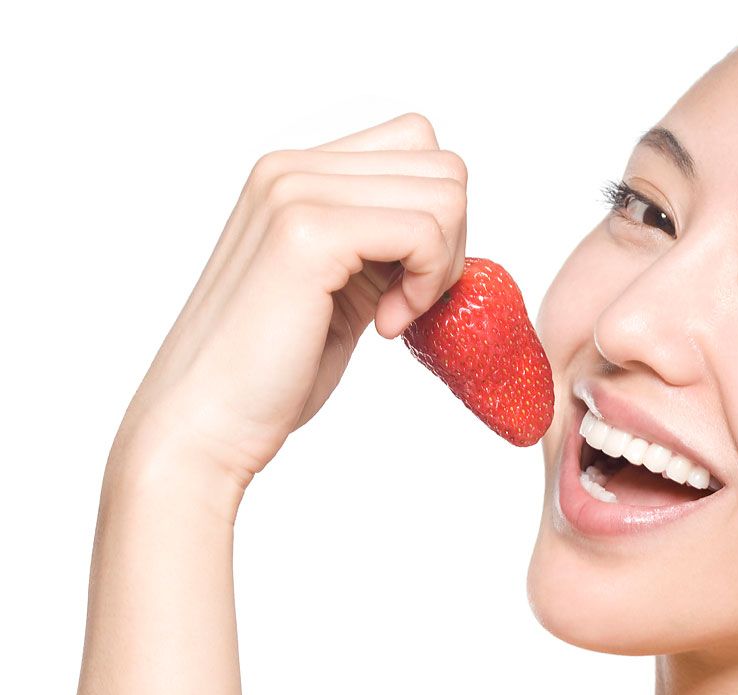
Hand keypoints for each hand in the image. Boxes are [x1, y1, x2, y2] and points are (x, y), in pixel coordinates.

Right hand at [111, 112, 467, 494]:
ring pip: (445, 196)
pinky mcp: (307, 232)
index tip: (405, 282)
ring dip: (439, 268)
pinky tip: (384, 326)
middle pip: (442, 166)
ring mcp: (295, 192)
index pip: (419, 145)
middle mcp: (291, 168)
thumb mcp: (340, 287)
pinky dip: (425, 286)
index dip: (438, 218)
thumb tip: (452, 222)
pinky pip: (425, 232)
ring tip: (390, 316)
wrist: (203, 425)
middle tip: (407, 302)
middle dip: (451, 243)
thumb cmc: (271, 372)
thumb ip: (381, 243)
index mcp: (296, 174)